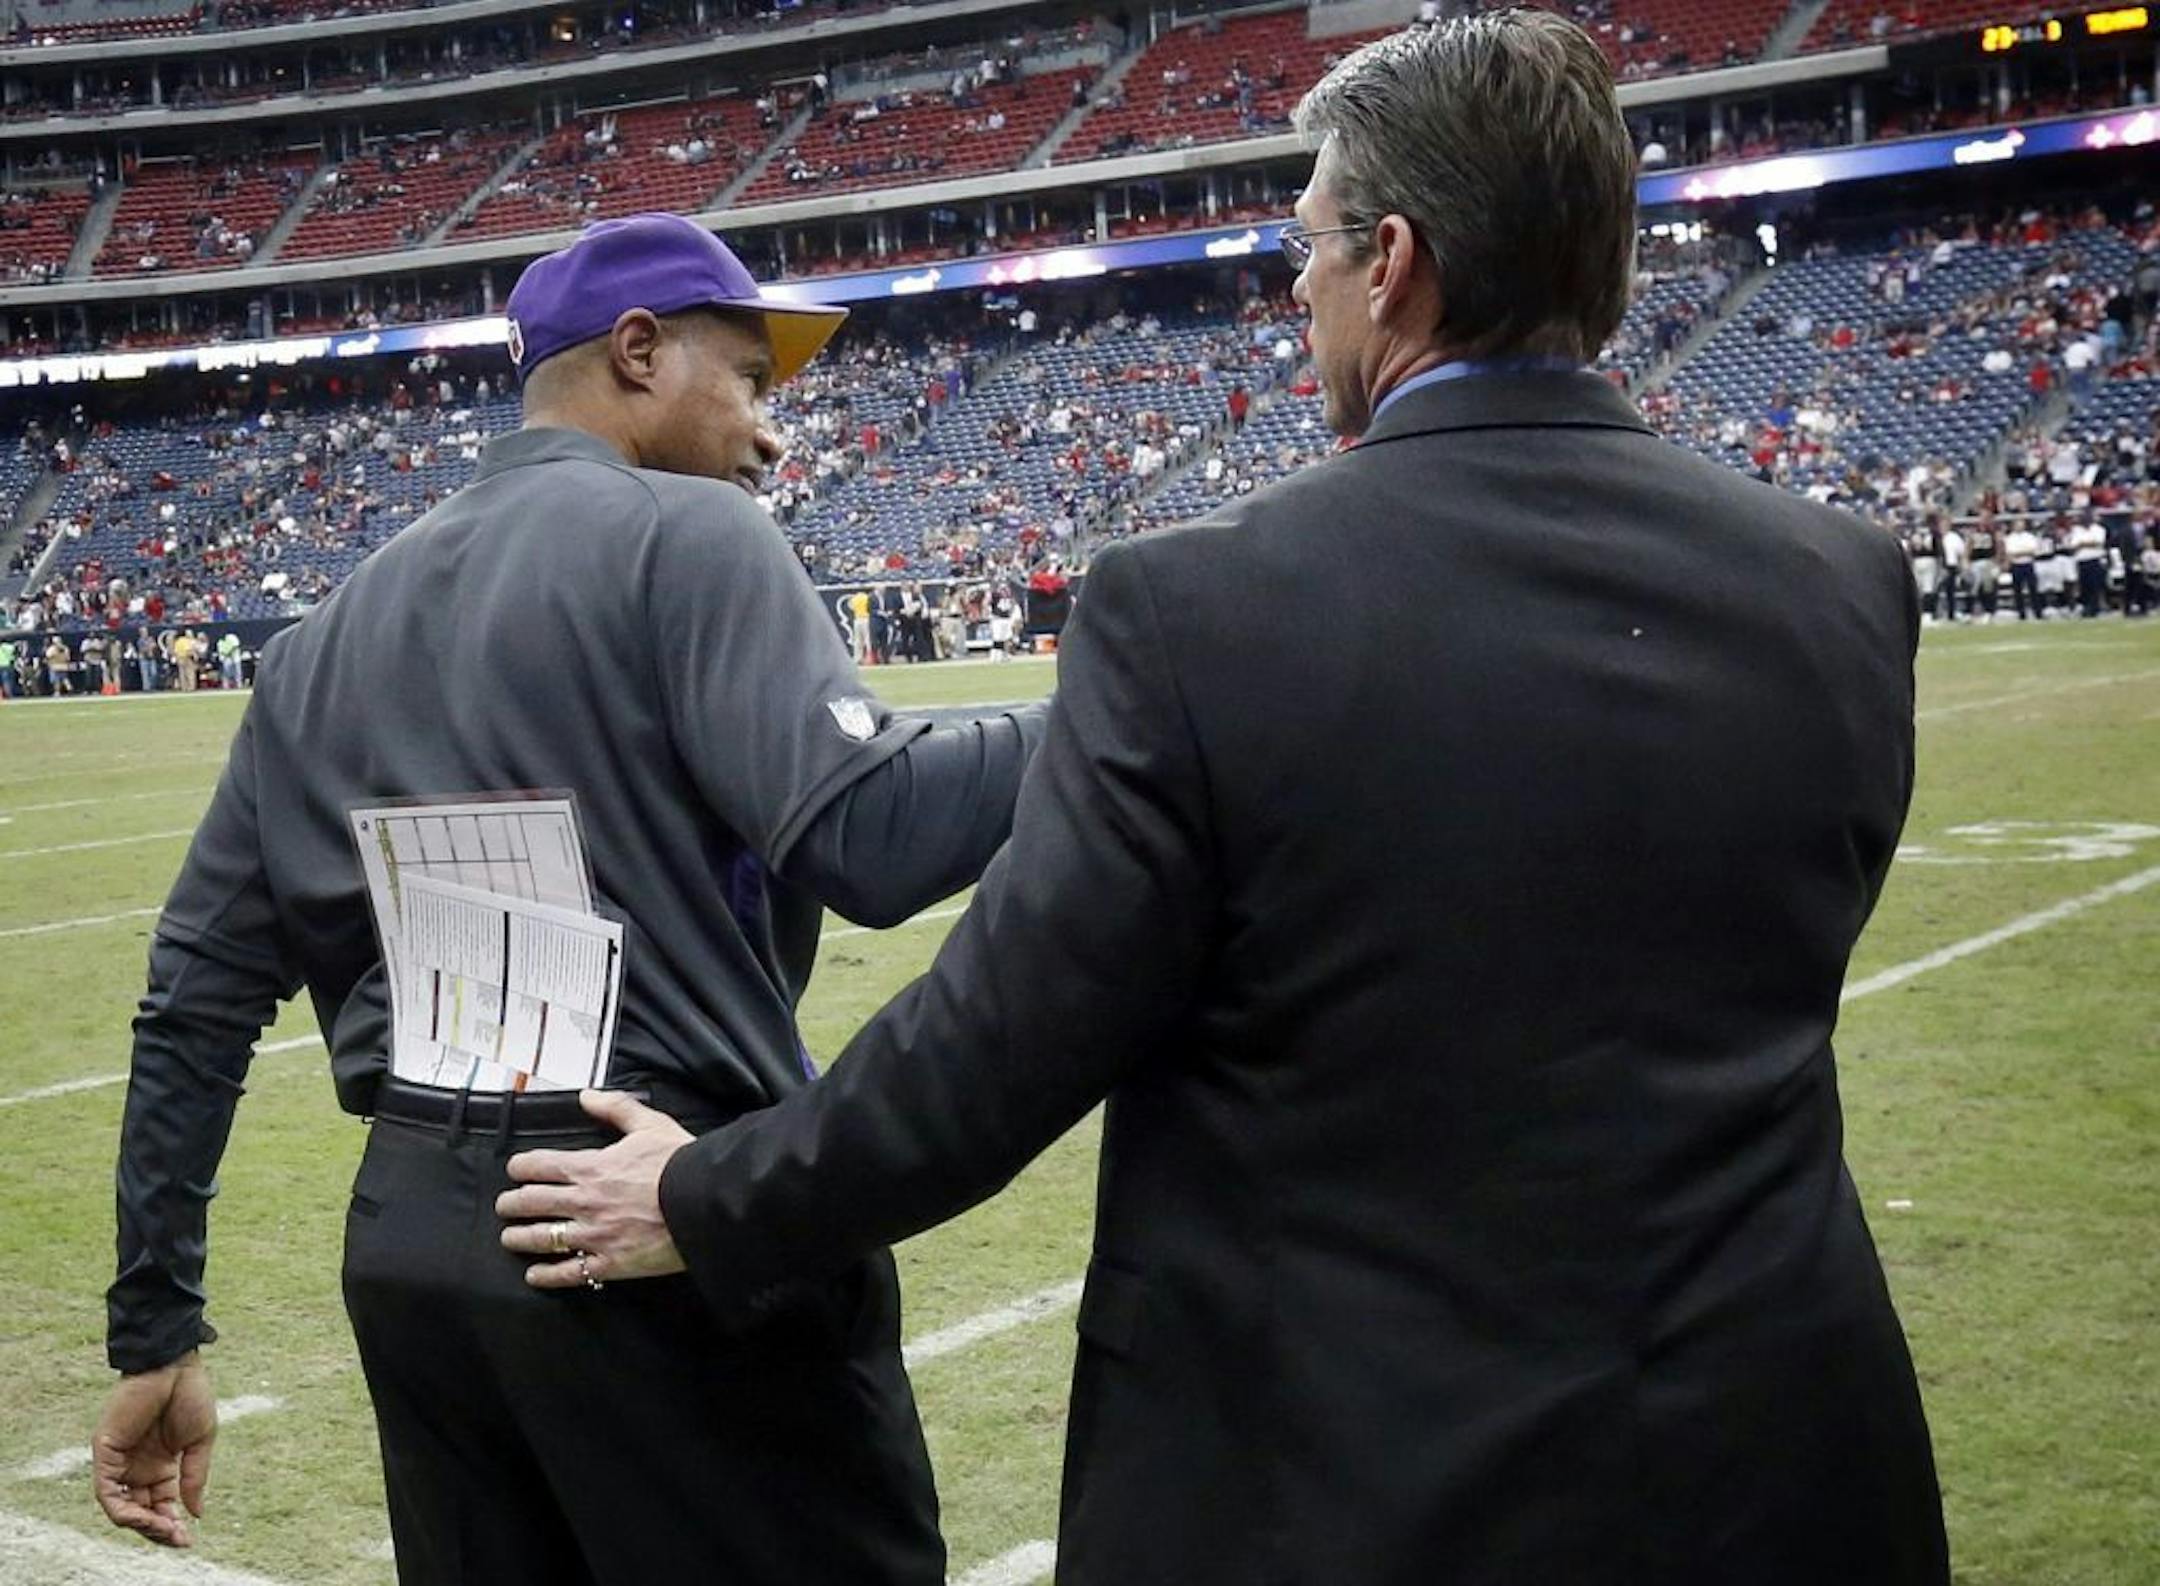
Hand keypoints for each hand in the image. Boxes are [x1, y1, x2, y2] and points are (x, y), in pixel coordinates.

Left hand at [91, 1350, 214, 1547]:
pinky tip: (144, 1516)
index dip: (172, 1524)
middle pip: (141, 1512)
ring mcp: (120, 1462)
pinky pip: (108, 1493)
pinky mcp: (106, 1454)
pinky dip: (123, 1510)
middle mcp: (138, 1468)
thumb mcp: (200, 1442)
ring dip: (143, 1524)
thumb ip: (194, 1478)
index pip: (161, 1506)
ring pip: (123, 1508)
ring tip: (166, 1529)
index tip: (188, 1539)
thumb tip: (196, 1513)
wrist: (173, 1365)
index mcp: (161, 1465)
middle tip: (178, 1539)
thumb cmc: (190, 1395)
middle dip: (159, 1529)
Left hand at [497, 1089, 693, 1289]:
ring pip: (542, 1238)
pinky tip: (534, 1275)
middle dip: (511, 1203)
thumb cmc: (680, 1163)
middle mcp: (585, 1202)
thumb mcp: (650, 1124)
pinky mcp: (609, 1263)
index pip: (539, 1166)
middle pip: (532, 1203)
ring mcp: (594, 1235)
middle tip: (505, 1205)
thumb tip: (587, 1096)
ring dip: (519, 1237)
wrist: (705, 1202)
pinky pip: (568, 1272)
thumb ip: (616, 1108)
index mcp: (591, 1168)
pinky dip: (546, 1275)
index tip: (515, 1170)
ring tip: (510, 1238)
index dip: (521, 1167)